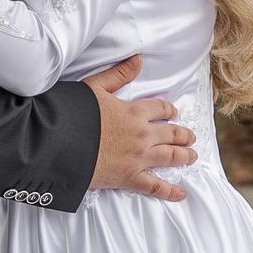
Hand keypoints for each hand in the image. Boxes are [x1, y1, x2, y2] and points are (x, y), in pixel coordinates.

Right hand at [86, 57, 195, 201]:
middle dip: (184, 135)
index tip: (174, 113)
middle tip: (191, 137)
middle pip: (171, 134)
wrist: (60, 143)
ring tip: (192, 156)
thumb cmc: (74, 114)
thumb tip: (138, 59)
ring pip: (170, 157)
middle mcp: (142, 135)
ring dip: (184, 156)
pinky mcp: (129, 177)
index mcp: (134, 112)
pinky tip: (181, 194)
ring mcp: (138, 158)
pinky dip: (170, 191)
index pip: (160, 109)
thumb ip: (118, 74)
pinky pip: (155, 186)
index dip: (169, 110)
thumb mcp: (94, 87)